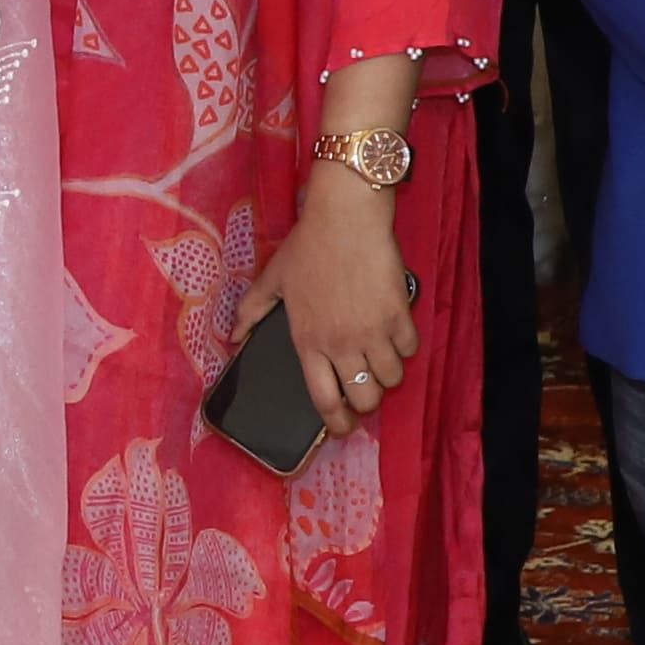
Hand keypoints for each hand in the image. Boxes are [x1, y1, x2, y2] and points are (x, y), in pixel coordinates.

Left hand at [272, 168, 418, 435]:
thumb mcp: (273, 278)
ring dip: (388, 374)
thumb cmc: (308, 246)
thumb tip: (234, 336)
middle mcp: (340, 343)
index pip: (324, 400)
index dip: (337, 423)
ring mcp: (372, 331)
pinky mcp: (398, 315)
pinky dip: (405, 347)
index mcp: (308, 340)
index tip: (343, 428)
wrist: (346, 217)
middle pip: (365, 399)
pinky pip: (410, 350)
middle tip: (366, 388)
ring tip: (381, 359)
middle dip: (368, 402)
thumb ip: (251, 310)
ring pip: (391, 379)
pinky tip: (396, 334)